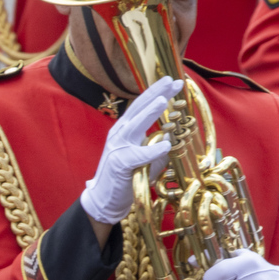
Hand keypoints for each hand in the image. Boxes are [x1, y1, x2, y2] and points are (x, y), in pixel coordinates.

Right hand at [79, 76, 182, 224]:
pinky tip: (165, 143)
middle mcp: (120, 134)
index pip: (142, 106)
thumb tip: (173, 137)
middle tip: (172, 81)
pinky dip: (151, 150)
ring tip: (163, 100)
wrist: (105, 199)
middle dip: (156, 94)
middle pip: (138, 109)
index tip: (172, 81)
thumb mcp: (146, 158)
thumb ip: (158, 147)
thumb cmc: (127, 177)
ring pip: (135, 126)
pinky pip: (137, 155)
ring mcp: (117, 147)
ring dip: (149, 113)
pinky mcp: (119, 164)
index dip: (156, 92)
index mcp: (126, 129)